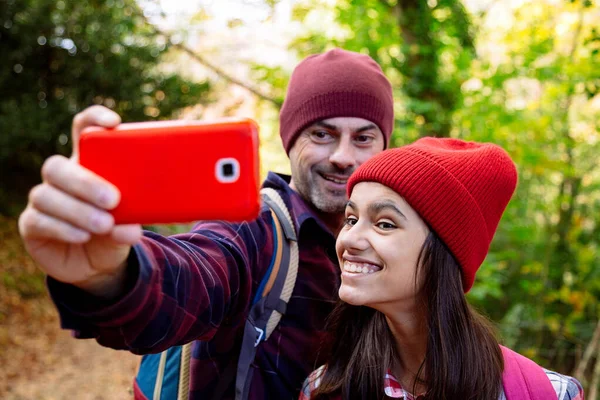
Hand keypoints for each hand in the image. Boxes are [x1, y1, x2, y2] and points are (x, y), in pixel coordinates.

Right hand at [18, 105, 142, 298]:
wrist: (99, 266)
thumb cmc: (116, 232)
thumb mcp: (130, 225)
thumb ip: (132, 222)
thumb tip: (131, 228)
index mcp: (89, 164)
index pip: (83, 130)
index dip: (93, 119)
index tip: (113, 123)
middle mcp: (63, 177)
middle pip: (57, 166)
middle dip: (85, 182)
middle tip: (114, 199)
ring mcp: (44, 200)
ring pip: (47, 195)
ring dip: (77, 210)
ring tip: (104, 225)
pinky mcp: (32, 225)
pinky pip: (38, 220)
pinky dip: (63, 228)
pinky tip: (83, 236)